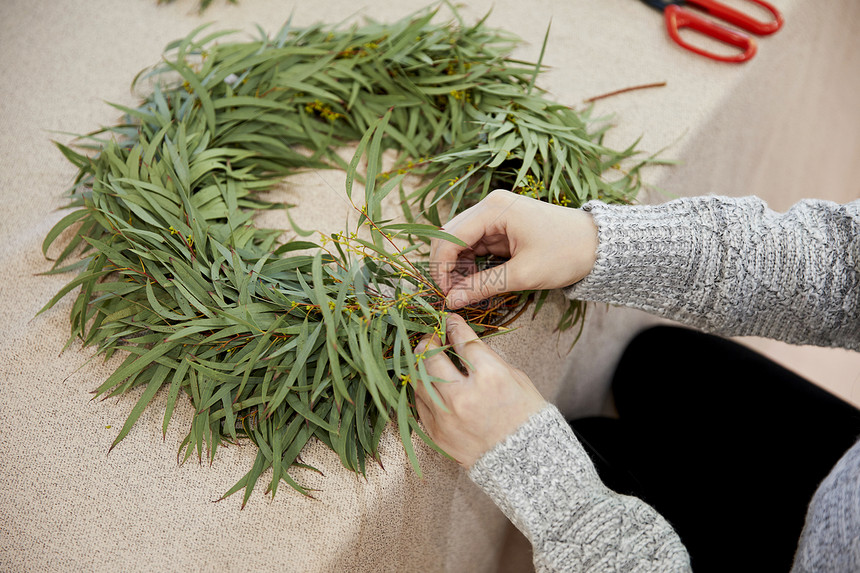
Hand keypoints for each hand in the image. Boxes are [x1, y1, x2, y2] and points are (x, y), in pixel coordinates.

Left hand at [413, 313, 545, 467]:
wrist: (524, 461)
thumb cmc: (525, 416)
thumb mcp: (516, 378)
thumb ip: (487, 359)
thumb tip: (463, 341)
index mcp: (489, 377)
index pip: (463, 341)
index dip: (454, 327)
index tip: (450, 321)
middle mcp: (462, 396)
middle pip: (431, 357)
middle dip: (430, 341)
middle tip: (433, 337)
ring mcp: (445, 417)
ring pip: (417, 379)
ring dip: (420, 364)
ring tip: (426, 358)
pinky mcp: (436, 433)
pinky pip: (419, 403)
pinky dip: (423, 389)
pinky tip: (429, 383)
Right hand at [430, 189, 598, 308]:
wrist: (599, 245)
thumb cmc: (566, 254)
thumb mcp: (523, 275)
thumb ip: (483, 286)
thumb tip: (451, 301)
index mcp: (494, 209)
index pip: (450, 237)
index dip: (441, 267)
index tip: (444, 295)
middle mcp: (490, 206)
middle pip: (450, 236)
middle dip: (446, 267)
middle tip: (450, 296)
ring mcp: (495, 214)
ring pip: (460, 241)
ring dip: (457, 267)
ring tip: (463, 293)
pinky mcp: (501, 226)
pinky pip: (475, 244)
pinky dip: (470, 264)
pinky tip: (474, 283)